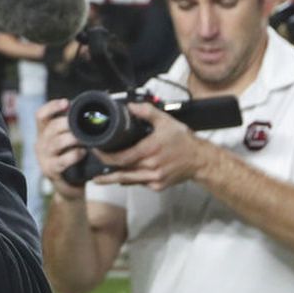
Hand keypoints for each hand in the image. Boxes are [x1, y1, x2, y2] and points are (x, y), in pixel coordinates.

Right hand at [34, 98, 86, 199]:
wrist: (70, 187)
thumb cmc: (73, 160)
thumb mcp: (69, 142)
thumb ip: (73, 128)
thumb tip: (93, 111)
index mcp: (44, 133)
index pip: (41, 115)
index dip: (52, 107)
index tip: (66, 103)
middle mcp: (40, 143)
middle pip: (52, 127)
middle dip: (69, 123)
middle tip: (85, 124)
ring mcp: (44, 158)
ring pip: (57, 142)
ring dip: (74, 139)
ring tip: (86, 139)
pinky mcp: (51, 170)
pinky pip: (63, 160)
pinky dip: (75, 155)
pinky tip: (83, 153)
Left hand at [92, 102, 209, 190]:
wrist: (200, 159)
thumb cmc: (183, 140)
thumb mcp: (166, 121)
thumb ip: (146, 111)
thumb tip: (129, 106)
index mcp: (150, 150)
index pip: (121, 157)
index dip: (105, 157)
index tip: (95, 151)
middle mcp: (151, 167)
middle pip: (120, 171)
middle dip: (104, 169)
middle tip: (93, 165)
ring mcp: (154, 178)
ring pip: (127, 180)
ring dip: (112, 178)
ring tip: (99, 177)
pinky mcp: (158, 186)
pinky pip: (139, 184)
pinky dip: (130, 179)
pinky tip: (121, 176)